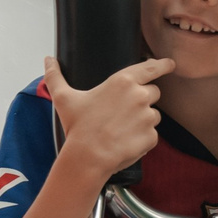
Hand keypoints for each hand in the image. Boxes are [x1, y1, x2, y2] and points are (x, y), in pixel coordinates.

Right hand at [47, 53, 170, 176]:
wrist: (88, 156)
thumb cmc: (77, 126)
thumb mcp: (63, 98)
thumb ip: (55, 76)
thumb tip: (48, 60)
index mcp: (123, 81)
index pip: (151, 67)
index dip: (163, 65)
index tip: (170, 64)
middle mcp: (140, 96)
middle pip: (154, 92)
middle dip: (143, 100)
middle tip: (124, 112)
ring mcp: (148, 117)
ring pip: (153, 115)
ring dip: (143, 120)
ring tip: (121, 129)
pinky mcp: (152, 136)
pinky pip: (151, 135)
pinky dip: (142, 138)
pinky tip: (125, 142)